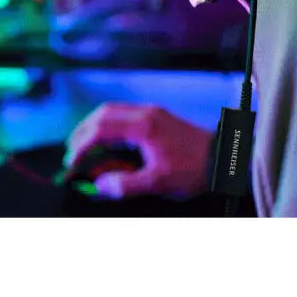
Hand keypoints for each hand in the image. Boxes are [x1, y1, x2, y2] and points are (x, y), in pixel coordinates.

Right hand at [62, 102, 213, 199]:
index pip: (101, 129)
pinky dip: (109, 126)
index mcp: (143, 125)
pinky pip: (124, 114)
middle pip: (103, 113)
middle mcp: (145, 112)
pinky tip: (108, 143)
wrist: (224, 157)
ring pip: (113, 111)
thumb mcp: (159, 183)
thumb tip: (100, 186)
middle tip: (72, 153)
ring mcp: (152, 112)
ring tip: (85, 147)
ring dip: (95, 127)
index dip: (82, 145)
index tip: (72, 162)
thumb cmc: (195, 169)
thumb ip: (126, 185)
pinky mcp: (157, 116)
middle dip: (83, 132)